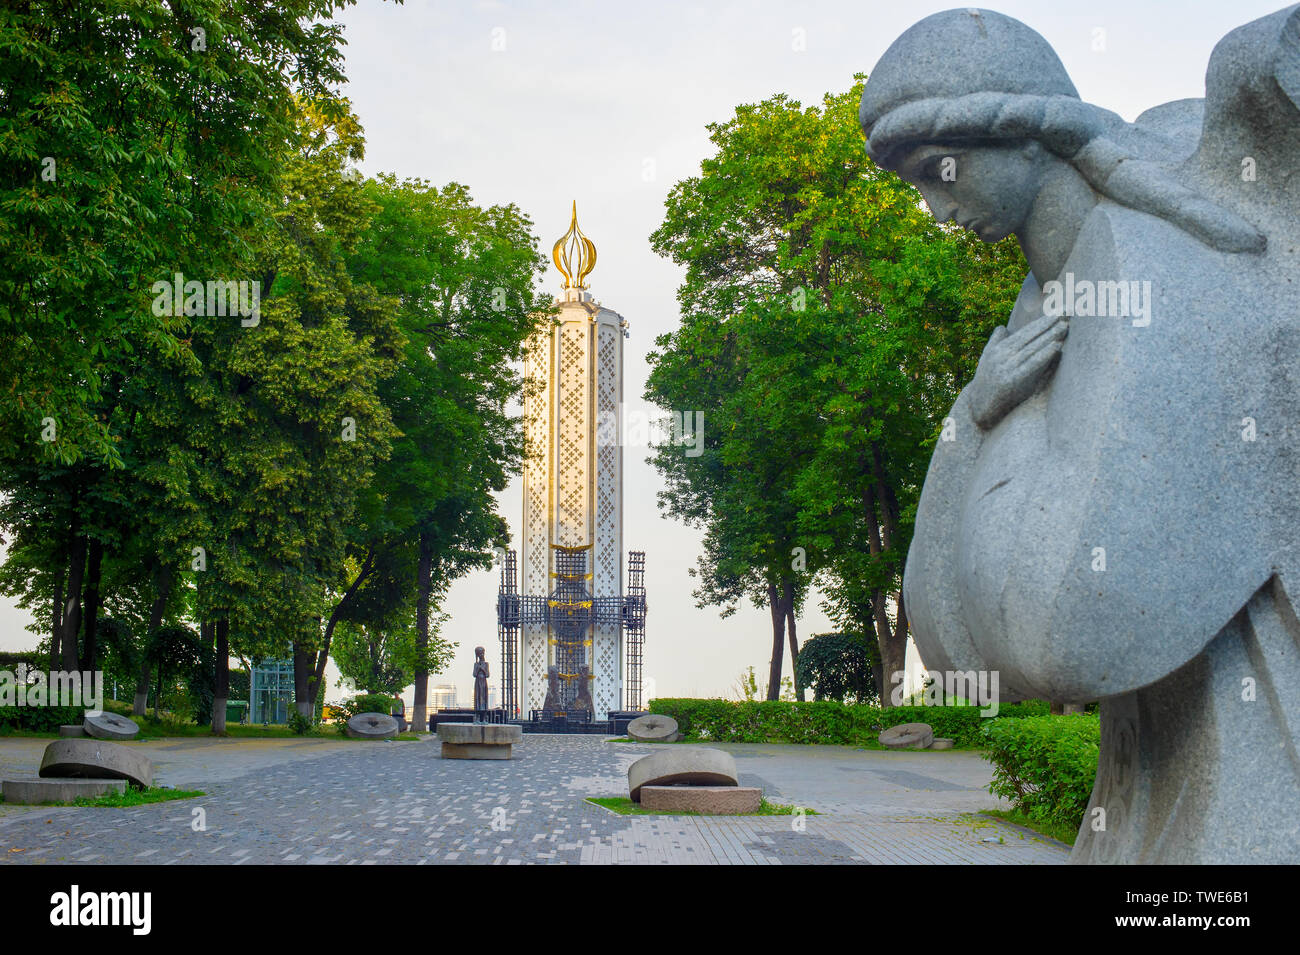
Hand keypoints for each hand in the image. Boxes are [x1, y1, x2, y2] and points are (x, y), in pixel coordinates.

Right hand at [966, 312, 1067, 429]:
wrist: (979, 405)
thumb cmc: (987, 382)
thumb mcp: (986, 359)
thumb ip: (995, 342)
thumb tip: (1002, 328)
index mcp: (999, 349)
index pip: (1025, 332)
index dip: (1041, 322)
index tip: (1056, 314)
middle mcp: (1002, 355)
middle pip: (1030, 336)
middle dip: (1048, 324)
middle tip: (1065, 313)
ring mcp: (1007, 367)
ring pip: (1033, 348)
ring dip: (1050, 336)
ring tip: (1065, 326)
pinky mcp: (1013, 380)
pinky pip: (1033, 364)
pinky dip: (1045, 354)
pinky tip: (1057, 346)